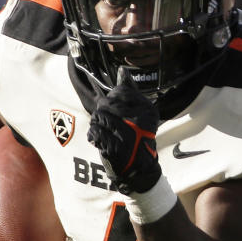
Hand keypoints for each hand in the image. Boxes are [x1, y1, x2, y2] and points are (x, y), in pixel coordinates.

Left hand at [88, 70, 161, 193]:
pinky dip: (94, 137)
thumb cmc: (136, 138)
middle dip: (103, 114)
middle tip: (110, 127)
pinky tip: (102, 143)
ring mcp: (127, 134)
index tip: (116, 112)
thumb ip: (129, 92)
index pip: (119, 92)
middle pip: (106, 104)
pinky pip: (94, 132)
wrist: (140, 170)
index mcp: (147, 109)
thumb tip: (122, 70)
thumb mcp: (139, 114)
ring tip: (107, 135)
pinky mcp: (115, 147)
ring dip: (98, 126)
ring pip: (98, 117)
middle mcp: (139, 120)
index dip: (112, 102)